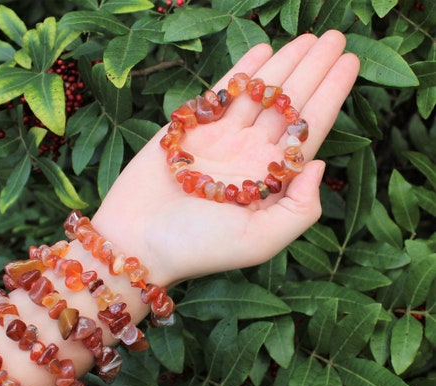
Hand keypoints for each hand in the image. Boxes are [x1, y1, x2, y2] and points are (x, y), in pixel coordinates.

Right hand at [93, 30, 359, 285]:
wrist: (137, 241)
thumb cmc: (198, 248)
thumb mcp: (260, 241)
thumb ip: (300, 209)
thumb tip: (319, 165)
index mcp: (269, 180)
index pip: (307, 132)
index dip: (331, 96)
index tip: (348, 63)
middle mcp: (248, 156)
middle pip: (288, 106)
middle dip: (313, 70)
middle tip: (334, 38)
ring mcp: (219, 140)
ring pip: (259, 94)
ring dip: (283, 65)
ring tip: (308, 38)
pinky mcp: (189, 129)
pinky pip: (220, 93)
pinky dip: (241, 71)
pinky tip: (262, 51)